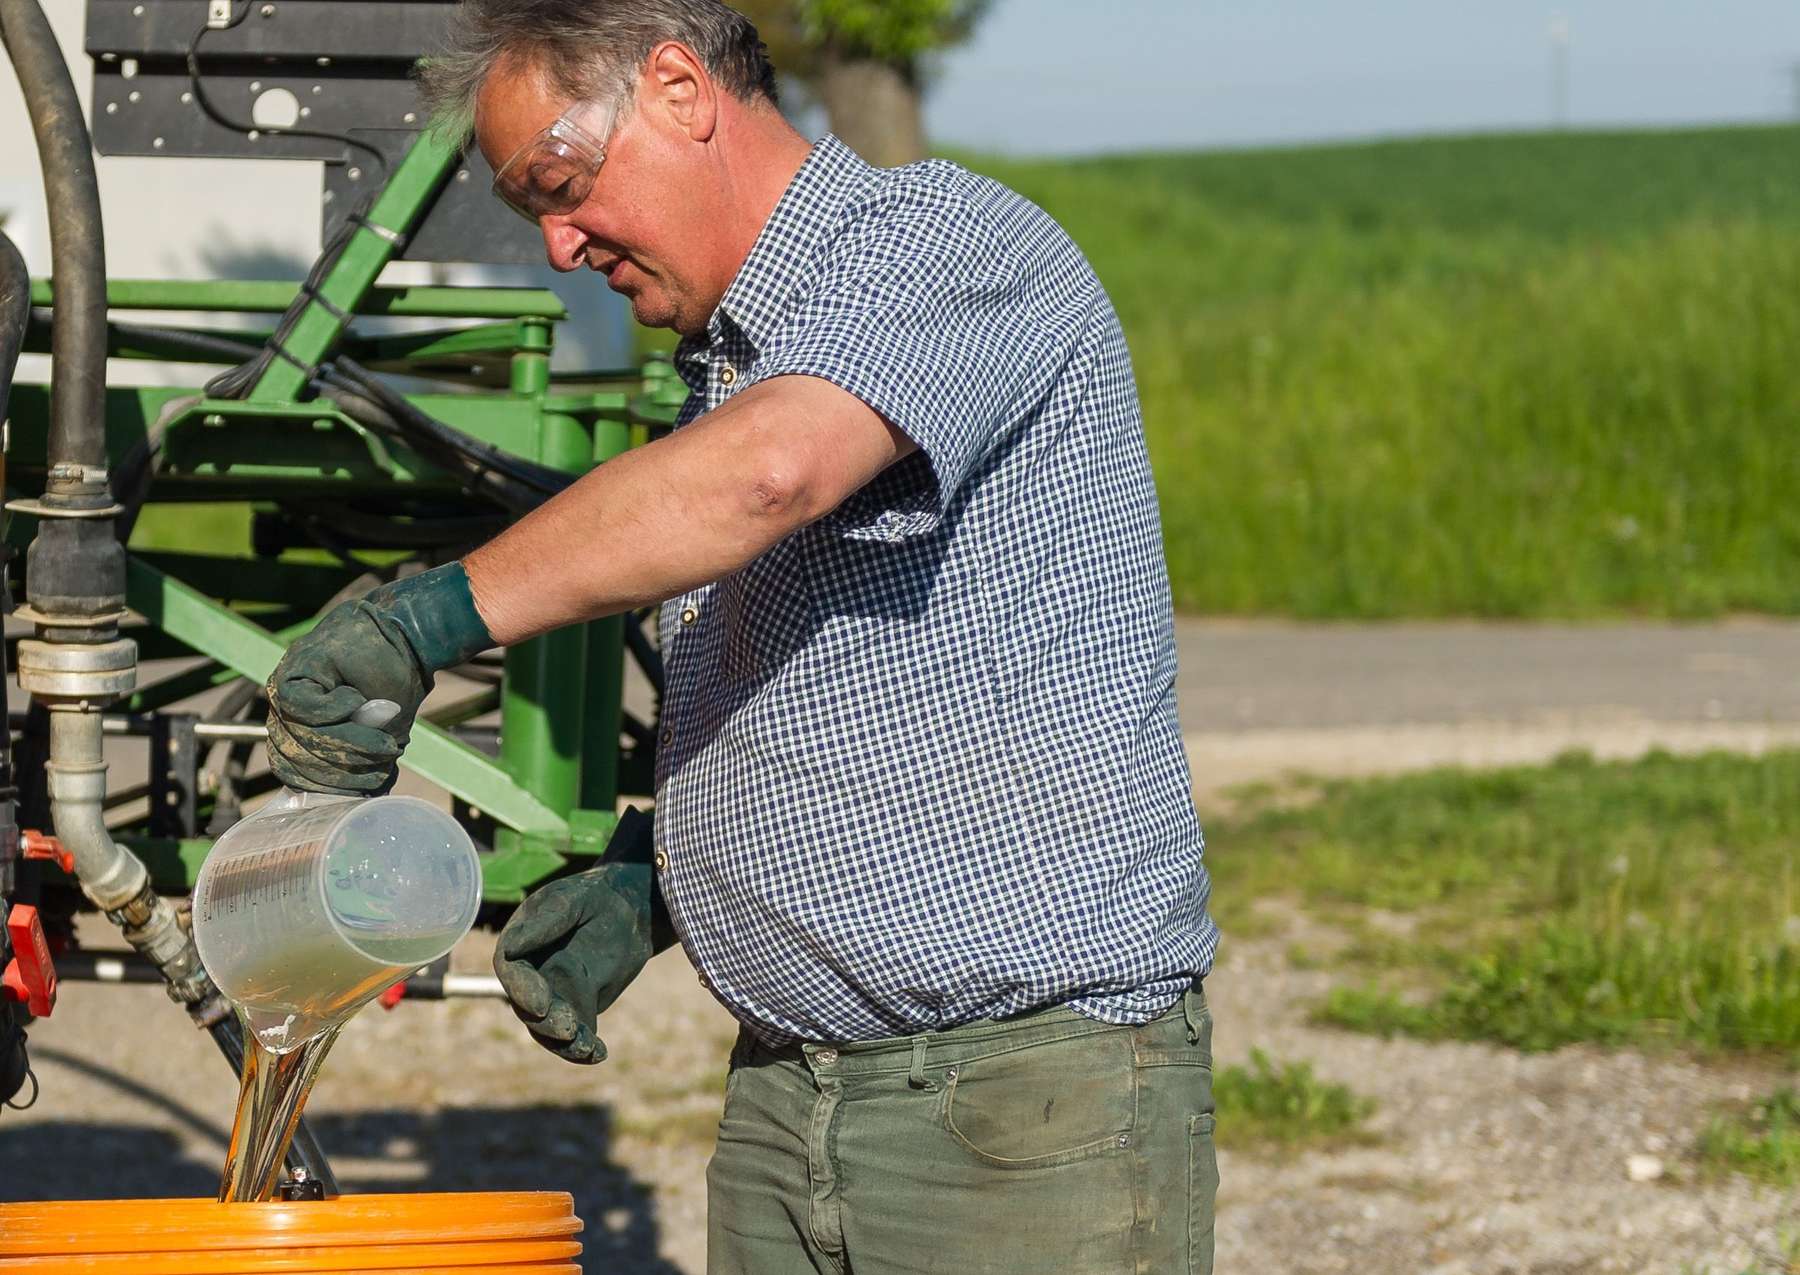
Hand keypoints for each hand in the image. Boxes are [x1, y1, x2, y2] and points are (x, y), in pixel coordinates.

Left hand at [265, 563, 492, 794]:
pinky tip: (356, 699)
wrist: (405, 643)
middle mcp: (285, 716)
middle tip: (384, 761)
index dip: (328, 786)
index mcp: (301, 736)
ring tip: (383, 741)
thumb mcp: (379, 737)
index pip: (295, 774)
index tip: (366, 787)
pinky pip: (301, 705)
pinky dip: (334, 709)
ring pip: (301, 735)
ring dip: (347, 742)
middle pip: (297, 758)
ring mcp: (285, 694)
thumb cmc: (393, 688)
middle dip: (344, 767)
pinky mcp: (292, 671)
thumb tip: (355, 804)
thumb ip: (360, 764)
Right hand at [494, 809, 669, 1063]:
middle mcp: (531, 975)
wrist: (629, 909)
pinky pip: (576, 1034)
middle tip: (569, 1029)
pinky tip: (599, 1053)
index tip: (542, 1003)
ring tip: (586, 1048)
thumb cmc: (594, 896)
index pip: (511, 972)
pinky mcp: (579, 1009)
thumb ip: (544, 923)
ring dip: (564, 1044)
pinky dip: (585, 1049)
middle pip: (528, 1008)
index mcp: (520, 944)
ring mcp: (554, 995)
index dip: (522, 990)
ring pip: (550, 1028)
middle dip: (546, 1023)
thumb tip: (509, 949)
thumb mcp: (570, 901)